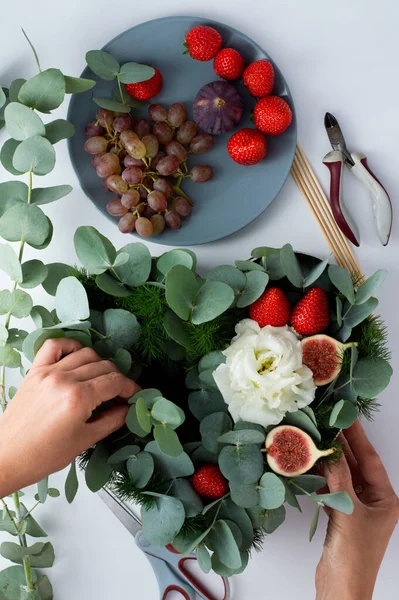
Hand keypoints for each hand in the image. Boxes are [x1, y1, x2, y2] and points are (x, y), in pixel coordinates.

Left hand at [0, 338, 138, 496]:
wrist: (7, 458)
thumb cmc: (44, 456)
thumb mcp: (84, 441)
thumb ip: (112, 421)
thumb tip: (129, 409)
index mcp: (78, 398)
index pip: (115, 382)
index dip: (130, 388)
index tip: (134, 395)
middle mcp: (64, 379)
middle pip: (103, 366)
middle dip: (117, 378)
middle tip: (119, 393)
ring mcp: (47, 372)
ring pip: (85, 354)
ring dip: (99, 364)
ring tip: (100, 379)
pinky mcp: (34, 371)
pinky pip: (54, 346)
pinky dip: (70, 346)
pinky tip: (78, 356)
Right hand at [315, 420, 398, 599]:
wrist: (341, 590)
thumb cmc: (353, 556)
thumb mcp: (348, 511)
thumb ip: (339, 477)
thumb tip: (331, 447)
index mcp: (386, 499)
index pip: (370, 460)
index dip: (358, 436)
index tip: (347, 416)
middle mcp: (375, 502)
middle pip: (357, 466)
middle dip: (342, 446)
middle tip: (328, 422)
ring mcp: (358, 510)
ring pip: (343, 477)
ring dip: (329, 462)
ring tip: (316, 441)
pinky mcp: (342, 518)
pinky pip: (333, 490)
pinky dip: (322, 480)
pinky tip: (311, 469)